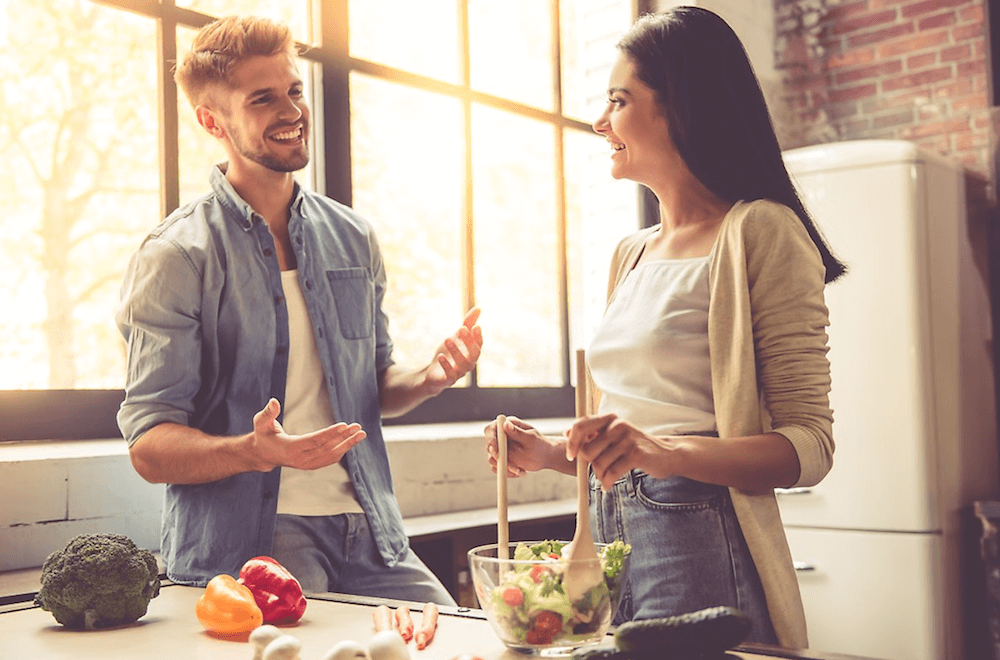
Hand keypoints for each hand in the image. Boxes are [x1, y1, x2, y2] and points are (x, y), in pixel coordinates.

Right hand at [250, 398, 366, 470]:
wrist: (263, 454)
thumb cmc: (263, 435)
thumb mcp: (261, 422)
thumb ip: (268, 413)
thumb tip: (273, 401)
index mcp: (290, 449)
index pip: (314, 441)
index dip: (330, 433)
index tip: (345, 426)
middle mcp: (300, 459)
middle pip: (326, 448)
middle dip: (344, 438)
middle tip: (358, 427)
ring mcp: (307, 464)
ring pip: (331, 455)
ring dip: (347, 444)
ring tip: (361, 434)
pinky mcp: (312, 465)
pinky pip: (329, 459)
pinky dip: (342, 450)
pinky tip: (351, 441)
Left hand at [424, 307, 482, 394]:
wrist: (434, 373)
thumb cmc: (449, 354)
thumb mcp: (457, 336)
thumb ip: (468, 323)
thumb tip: (479, 308)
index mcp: (472, 353)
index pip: (479, 345)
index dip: (478, 337)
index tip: (476, 326)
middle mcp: (468, 364)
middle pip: (474, 355)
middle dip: (469, 342)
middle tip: (461, 329)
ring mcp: (459, 373)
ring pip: (462, 365)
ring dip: (455, 351)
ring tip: (447, 339)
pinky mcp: (447, 380)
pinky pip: (450, 375)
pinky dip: (446, 366)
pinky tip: (441, 356)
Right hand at [485, 416, 567, 476]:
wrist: (545, 456)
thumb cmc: (540, 444)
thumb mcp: (531, 438)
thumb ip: (518, 432)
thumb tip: (505, 424)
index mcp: (507, 426)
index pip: (491, 430)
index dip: (490, 439)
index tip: (496, 450)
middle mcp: (501, 437)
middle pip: (489, 446)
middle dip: (497, 457)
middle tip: (509, 465)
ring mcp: (500, 449)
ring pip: (492, 459)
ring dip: (504, 467)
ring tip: (520, 470)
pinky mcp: (502, 460)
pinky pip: (497, 468)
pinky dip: (507, 473)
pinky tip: (521, 472)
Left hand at [566, 413, 673, 489]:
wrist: (667, 454)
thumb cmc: (635, 446)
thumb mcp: (615, 435)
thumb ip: (593, 433)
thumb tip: (566, 432)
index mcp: (610, 419)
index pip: (580, 426)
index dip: (571, 443)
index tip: (570, 457)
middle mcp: (618, 425)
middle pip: (587, 450)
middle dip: (589, 465)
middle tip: (598, 471)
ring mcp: (627, 439)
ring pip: (598, 464)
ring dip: (599, 476)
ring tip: (606, 479)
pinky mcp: (636, 454)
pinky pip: (611, 473)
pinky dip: (607, 483)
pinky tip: (608, 486)